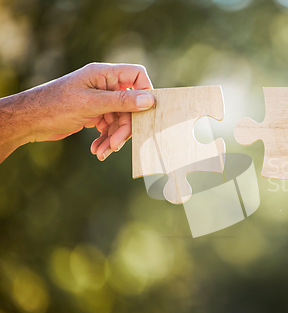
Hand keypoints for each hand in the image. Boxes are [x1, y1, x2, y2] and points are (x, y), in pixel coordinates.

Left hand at [24, 63, 154, 160]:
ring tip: (103, 152)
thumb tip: (150, 100)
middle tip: (117, 144)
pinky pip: (109, 126)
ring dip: (114, 137)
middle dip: (125, 127)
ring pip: (120, 119)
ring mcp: (99, 100)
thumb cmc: (55, 106)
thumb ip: (122, 101)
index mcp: (104, 74)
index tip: (145, 112)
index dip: (145, 92)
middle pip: (130, 105)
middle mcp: (104, 85)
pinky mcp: (94, 114)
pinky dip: (106, 139)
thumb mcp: (91, 104)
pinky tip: (97, 150)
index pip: (137, 75)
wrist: (28, 121)